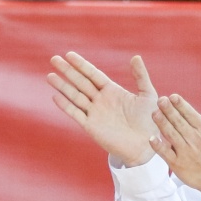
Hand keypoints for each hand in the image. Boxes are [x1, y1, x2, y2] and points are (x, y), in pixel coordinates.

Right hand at [48, 51, 158, 165]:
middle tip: (54, 59)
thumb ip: (141, 76)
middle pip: (81, 82)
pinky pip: (75, 114)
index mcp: (113, 91)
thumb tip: (135, 57)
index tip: (69, 55)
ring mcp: (95, 113)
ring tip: (50, 75)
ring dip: (62, 86)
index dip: (81, 65)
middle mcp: (101, 100)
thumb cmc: (150, 121)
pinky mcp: (91, 127)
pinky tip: (55, 96)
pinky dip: (65, 105)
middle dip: (68, 71)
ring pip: (75, 96)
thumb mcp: (148, 95)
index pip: (93, 74)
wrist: (146, 145)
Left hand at [150, 88, 200, 194]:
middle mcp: (194, 138)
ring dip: (162, 123)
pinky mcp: (177, 163)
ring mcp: (185, 151)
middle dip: (169, 110)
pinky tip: (152, 138)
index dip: (180, 104)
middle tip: (160, 100)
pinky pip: (166, 153)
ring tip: (154, 113)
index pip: (190, 113)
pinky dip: (159, 146)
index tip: (172, 96)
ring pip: (171, 134)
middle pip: (179, 122)